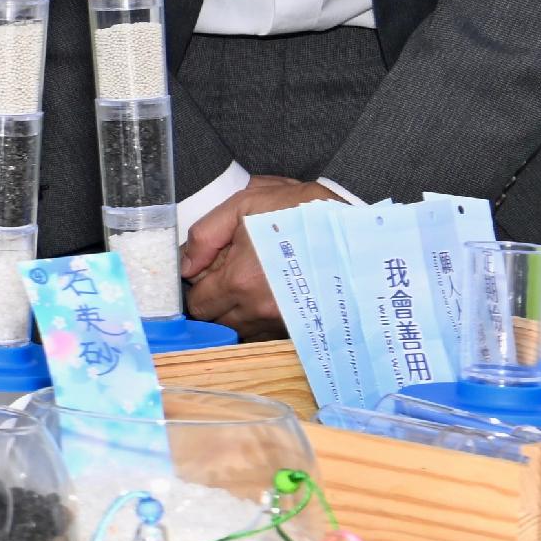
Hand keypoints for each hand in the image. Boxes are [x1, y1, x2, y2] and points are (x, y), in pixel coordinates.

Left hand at [177, 174, 336, 336]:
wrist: (354, 227)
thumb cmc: (299, 211)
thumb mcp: (244, 205)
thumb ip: (205, 236)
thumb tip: (185, 266)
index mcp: (240, 280)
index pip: (197, 304)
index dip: (198, 286)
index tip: (210, 270)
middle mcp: (260, 309)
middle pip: (216, 323)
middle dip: (215, 302)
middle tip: (230, 276)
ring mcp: (282, 321)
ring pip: (240, 332)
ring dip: (237, 314)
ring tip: (252, 285)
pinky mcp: (301, 326)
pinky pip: (266, 335)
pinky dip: (261, 321)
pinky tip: (270, 297)